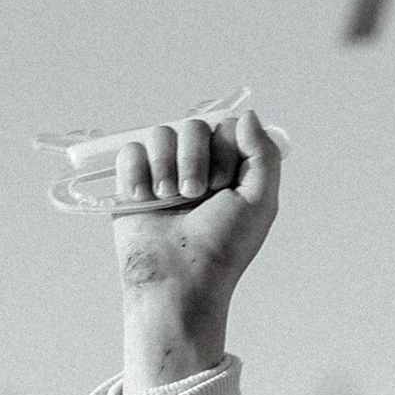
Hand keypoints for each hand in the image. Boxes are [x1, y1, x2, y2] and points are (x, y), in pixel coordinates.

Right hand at [114, 105, 281, 390]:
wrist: (179, 279)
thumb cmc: (223, 248)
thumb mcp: (261, 203)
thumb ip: (264, 154)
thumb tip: (246, 115)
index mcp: (228, 168)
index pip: (224, 126)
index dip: (224, 150)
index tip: (225, 184)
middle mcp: (196, 166)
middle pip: (191, 125)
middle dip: (194, 160)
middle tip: (195, 195)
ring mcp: (163, 171)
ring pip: (160, 134)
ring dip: (165, 168)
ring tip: (169, 200)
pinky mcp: (132, 182)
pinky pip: (130, 150)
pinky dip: (135, 171)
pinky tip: (144, 198)